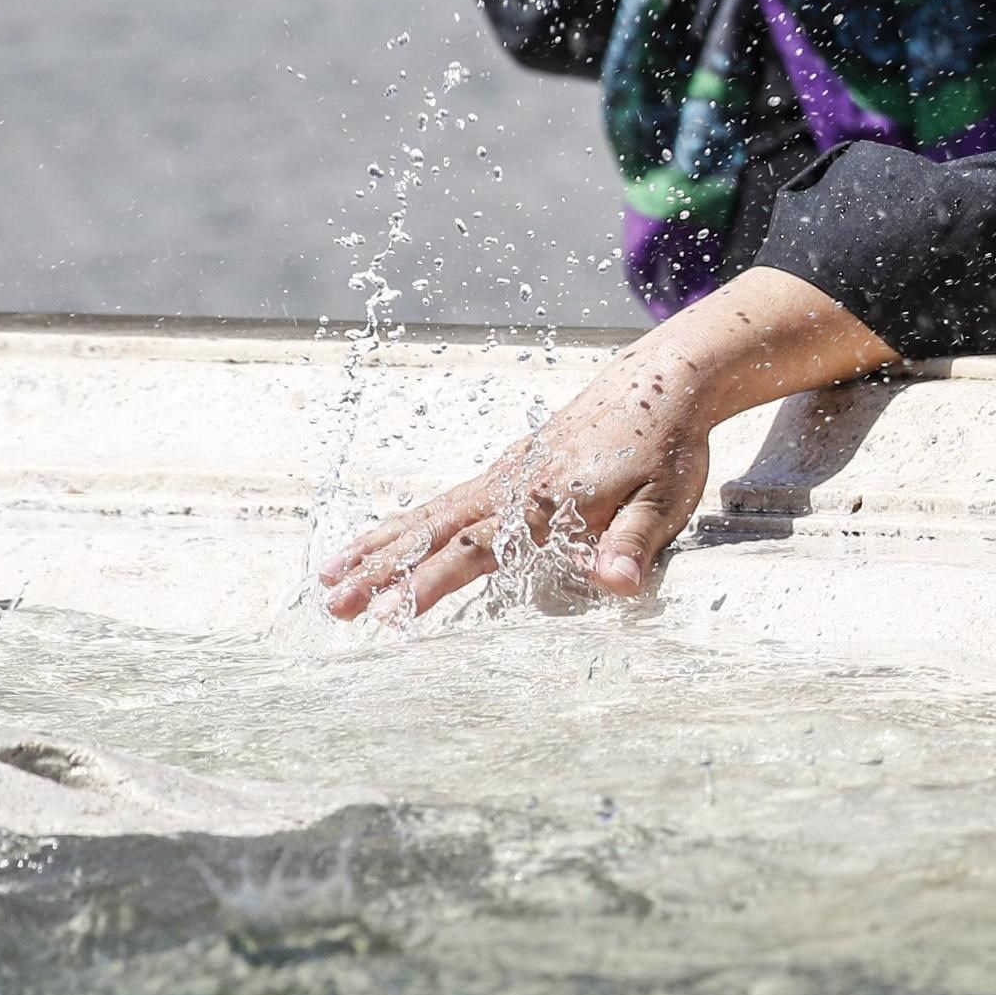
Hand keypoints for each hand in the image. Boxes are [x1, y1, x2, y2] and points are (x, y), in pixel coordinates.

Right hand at [315, 268, 892, 622]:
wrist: (665, 380)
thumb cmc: (667, 447)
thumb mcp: (664, 501)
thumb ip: (633, 543)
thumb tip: (616, 583)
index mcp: (545, 499)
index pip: (477, 548)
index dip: (431, 583)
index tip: (387, 614)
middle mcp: (513, 483)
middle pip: (433, 530)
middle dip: (380, 569)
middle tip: (330, 604)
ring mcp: (506, 473)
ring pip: (430, 513)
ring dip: (379, 545)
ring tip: (328, 575)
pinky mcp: (511, 468)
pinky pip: (445, 501)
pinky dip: (406, 523)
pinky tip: (389, 540)